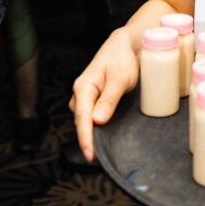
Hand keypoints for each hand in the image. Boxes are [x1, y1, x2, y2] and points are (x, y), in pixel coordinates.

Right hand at [69, 28, 138, 161]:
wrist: (124, 46)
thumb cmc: (122, 59)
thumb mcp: (120, 79)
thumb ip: (109, 99)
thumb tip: (98, 121)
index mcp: (83, 87)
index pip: (82, 118)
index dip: (85, 138)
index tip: (90, 155)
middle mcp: (80, 93)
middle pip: (81, 122)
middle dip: (87, 140)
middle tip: (98, 159)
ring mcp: (85, 97)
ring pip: (85, 120)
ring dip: (91, 134)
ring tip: (101, 150)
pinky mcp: (92, 99)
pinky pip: (90, 117)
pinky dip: (95, 127)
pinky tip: (103, 135)